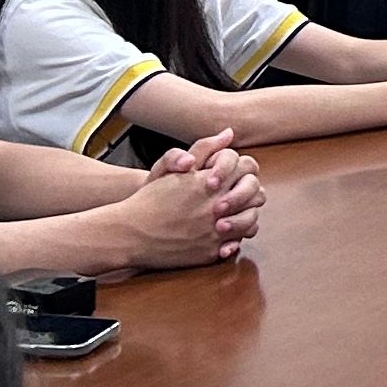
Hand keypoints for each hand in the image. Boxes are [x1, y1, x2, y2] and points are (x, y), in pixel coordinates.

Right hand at [121, 136, 264, 262]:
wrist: (130, 233)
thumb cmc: (151, 198)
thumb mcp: (173, 167)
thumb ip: (205, 148)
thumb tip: (228, 133)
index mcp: (211, 182)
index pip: (247, 169)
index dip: (244, 171)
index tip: (233, 176)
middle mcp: (218, 206)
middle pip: (255, 195)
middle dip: (250, 193)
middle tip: (237, 195)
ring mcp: (216, 231)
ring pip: (250, 221)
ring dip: (246, 216)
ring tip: (233, 214)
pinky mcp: (210, 252)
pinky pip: (236, 244)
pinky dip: (234, 239)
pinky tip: (223, 233)